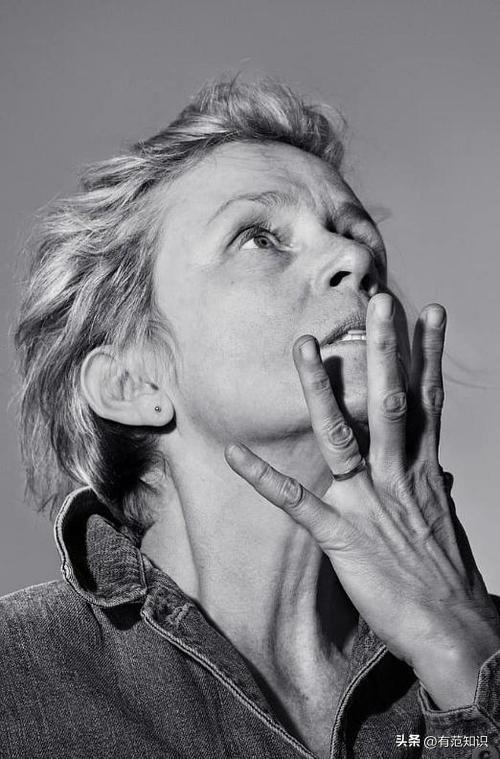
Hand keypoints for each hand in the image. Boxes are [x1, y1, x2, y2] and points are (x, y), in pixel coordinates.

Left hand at [225, 293, 499, 708]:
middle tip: (378, 301)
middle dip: (383, 350)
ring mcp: (369, 502)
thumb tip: (440, 472)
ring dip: (320, 391)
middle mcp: (398, 475)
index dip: (429, 354)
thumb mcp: (443, 519)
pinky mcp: (342, 535)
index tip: (428, 313)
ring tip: (303, 346)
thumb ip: (434, 486)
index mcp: (423, 468)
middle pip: (391, 402)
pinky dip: (264, 477)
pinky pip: (296, 501)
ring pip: (342, 435)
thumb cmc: (447, 574)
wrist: (453, 630)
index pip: (428, 400)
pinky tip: (235, 454)